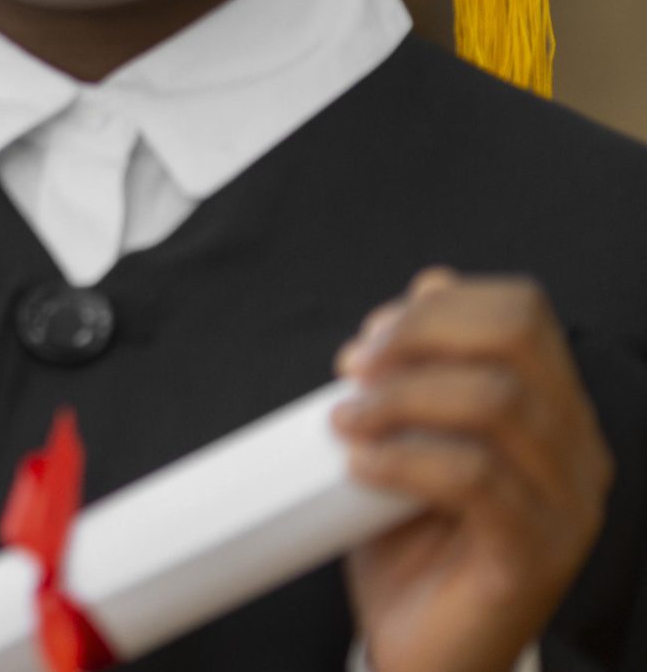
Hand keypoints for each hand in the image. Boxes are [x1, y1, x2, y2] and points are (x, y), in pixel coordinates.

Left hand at [336, 269, 610, 671]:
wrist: (420, 647)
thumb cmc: (411, 540)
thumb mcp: (413, 435)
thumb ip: (424, 366)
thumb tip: (429, 285)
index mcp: (553, 413)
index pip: (523, 314)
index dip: (441, 308)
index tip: (372, 338)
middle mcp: (575, 452)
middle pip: (516, 342)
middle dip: (420, 337)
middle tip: (353, 369)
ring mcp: (564, 506)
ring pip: (496, 404)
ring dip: (402, 398)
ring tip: (347, 419)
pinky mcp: (534, 555)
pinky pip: (476, 480)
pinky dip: (404, 458)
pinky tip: (361, 463)